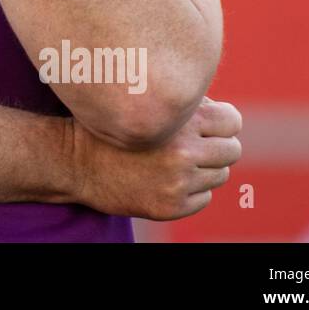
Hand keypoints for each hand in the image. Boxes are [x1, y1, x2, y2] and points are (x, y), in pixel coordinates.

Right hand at [71, 97, 242, 220]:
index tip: (210, 126)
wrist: (76, 162)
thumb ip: (184, 106)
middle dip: (216, 147)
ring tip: (175, 163)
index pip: (232, 121)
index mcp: (180, 122)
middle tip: (194, 147)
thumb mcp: (146, 103)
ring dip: (204, 169)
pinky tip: (165, 181)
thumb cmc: (112, 126)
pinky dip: (192, 191)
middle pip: (231, 150)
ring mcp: (178, 182)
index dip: (223, 122)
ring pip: (220, 175)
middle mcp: (183, 152)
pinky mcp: (172, 207)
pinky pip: (204, 197)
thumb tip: (224, 114)